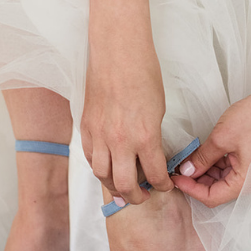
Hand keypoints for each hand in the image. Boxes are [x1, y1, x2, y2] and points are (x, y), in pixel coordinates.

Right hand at [80, 32, 168, 205]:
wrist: (117, 54)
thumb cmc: (143, 74)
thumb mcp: (157, 110)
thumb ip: (151, 137)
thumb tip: (148, 154)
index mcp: (145, 137)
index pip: (154, 175)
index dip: (162, 185)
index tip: (164, 185)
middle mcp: (120, 141)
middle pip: (124, 184)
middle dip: (136, 196)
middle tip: (142, 196)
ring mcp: (100, 135)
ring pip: (102, 175)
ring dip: (113, 186)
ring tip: (121, 187)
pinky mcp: (86, 127)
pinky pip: (90, 157)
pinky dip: (98, 167)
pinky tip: (105, 167)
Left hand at [172, 87, 250, 206]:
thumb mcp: (221, 138)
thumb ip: (202, 158)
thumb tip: (187, 171)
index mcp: (246, 181)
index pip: (212, 197)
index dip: (190, 189)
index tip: (175, 178)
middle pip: (218, 190)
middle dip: (196, 180)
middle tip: (179, 168)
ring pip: (223, 179)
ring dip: (206, 171)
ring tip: (190, 158)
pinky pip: (231, 168)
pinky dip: (216, 163)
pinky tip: (204, 153)